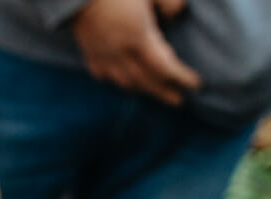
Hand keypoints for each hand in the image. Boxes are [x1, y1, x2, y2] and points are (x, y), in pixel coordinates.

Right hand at [72, 0, 201, 105]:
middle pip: (146, 81)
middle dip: (164, 92)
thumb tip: (176, 15)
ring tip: (154, 91)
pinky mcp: (88, 51)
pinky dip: (116, 81)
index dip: (181, 77)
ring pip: (124, 81)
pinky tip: (122, 81)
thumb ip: (171, 3)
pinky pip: (103, 75)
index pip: (164, 66)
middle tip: (179, 101)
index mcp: (138, 37)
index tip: (196, 85)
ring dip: (142, 89)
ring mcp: (102, 54)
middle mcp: (120, 53)